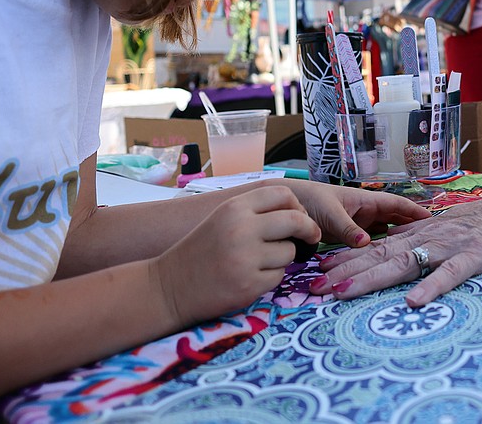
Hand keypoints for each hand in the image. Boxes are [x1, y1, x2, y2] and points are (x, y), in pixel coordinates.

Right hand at [152, 185, 320, 325]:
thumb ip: (256, 212)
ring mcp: (246, 258)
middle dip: (309, 230)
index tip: (302, 218)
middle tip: (311, 238)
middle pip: (296, 220)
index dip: (298, 206)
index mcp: (235, 208)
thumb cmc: (201, 251)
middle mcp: (241, 228)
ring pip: (289, 252)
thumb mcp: (224, 219)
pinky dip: (270, 278)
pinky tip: (249, 278)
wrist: (169, 287)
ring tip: (259, 263)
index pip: (283, 194)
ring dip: (283, 259)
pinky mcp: (249, 285)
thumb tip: (300, 213)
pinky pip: (278, 277)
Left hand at [277, 179, 431, 247]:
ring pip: (384, 234)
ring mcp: (358, 225)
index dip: (416, 212)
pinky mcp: (348, 238)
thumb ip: (347, 229)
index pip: (397, 205)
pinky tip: (391, 263)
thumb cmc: (306, 200)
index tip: (435, 221)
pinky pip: (370, 245)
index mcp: (366, 200)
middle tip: (435, 243)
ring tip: (420, 254)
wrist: (283, 205)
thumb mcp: (328, 213)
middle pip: (396, 221)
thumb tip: (366, 244)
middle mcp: (366, 212)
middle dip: (413, 230)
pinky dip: (381, 252)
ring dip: (398, 242)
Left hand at [311, 194, 481, 306]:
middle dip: (345, 272)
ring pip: (404, 263)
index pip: (376, 246)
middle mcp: (427, 238)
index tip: (318, 270)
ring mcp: (449, 247)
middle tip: (314, 288)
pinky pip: (450, 274)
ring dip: (372, 279)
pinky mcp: (473, 257)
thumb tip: (388, 247)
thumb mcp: (444, 226)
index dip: (346, 258)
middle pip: (379, 256)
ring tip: (344, 294)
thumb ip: (417, 237)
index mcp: (420, 233)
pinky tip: (413, 302)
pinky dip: (431, 287)